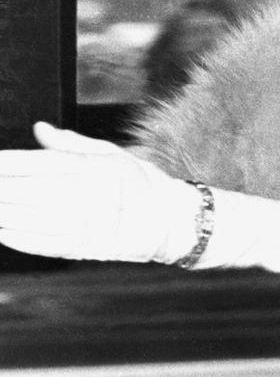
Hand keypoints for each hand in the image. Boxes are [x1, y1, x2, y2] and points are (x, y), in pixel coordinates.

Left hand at [0, 123, 198, 262]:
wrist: (166, 220)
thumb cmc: (137, 180)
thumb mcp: (109, 152)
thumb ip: (70, 143)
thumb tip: (40, 129)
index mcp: (88, 166)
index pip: (37, 163)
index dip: (9, 163)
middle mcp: (81, 193)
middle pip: (26, 190)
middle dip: (1, 186)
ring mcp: (79, 223)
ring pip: (27, 218)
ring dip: (2, 211)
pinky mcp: (79, 247)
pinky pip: (39, 243)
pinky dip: (14, 237)